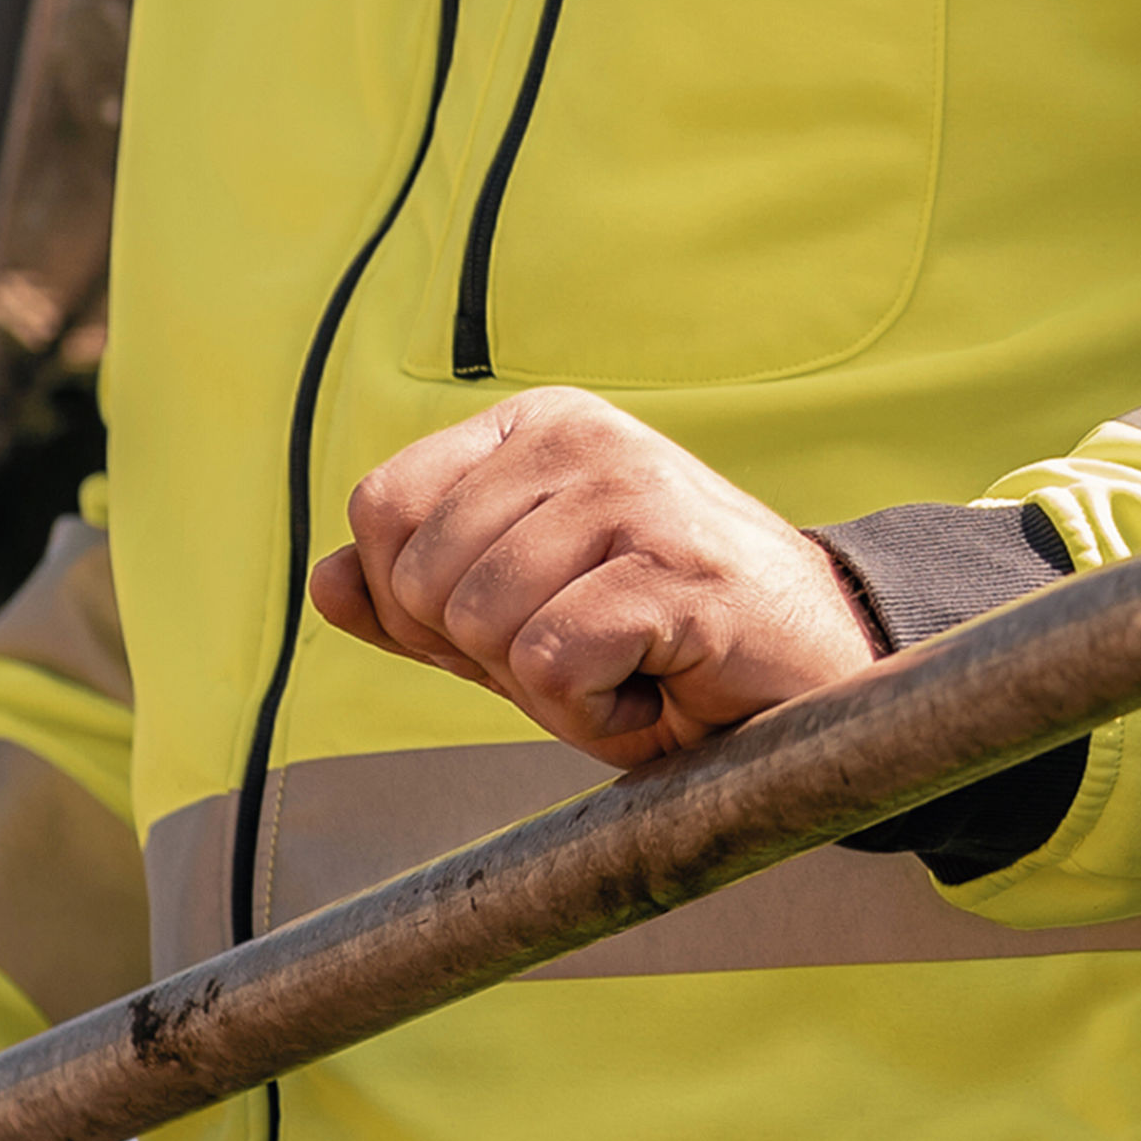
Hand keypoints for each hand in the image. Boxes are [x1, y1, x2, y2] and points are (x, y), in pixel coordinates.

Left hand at [309, 387, 878, 766]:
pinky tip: (660, 685)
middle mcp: (583, 438)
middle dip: (488, 654)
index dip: (419, 602)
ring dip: (549, 689)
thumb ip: (419, 600)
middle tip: (591, 649)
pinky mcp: (674, 566)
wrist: (817, 674)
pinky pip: (553, 666)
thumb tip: (323, 580)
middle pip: (421, 577)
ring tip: (631, 663)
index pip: (382, 508)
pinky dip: (596, 713)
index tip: (524, 619)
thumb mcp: (522, 617)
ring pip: (481, 625)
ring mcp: (634, 492)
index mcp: (539, 427)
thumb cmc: (663, 646)